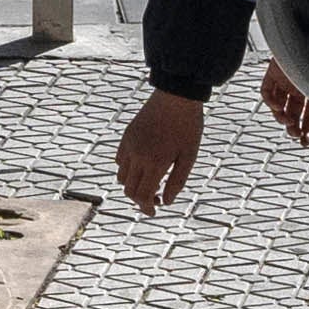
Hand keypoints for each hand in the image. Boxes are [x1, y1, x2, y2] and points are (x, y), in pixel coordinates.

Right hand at [114, 87, 210, 210]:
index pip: (143, 196)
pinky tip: (141, 167)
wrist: (176, 96)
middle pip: (130, 190)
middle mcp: (138, 156)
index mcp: (155, 163)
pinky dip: (126, 170)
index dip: (147, 208)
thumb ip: (177, 181)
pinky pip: (119, 160)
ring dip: (132, 185)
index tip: (154, 212)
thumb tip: (166, 201)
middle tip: (155, 199)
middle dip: (140, 200)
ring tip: (149, 182)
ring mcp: (129, 145)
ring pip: (122, 177)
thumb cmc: (188, 127)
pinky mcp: (126, 136)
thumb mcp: (189, 156)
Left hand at [254, 61, 308, 142]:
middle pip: (294, 113)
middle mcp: (298, 87)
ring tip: (288, 122)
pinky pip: (266, 92)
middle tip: (296, 136)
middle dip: (295, 127)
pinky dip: (270, 102)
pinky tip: (277, 107)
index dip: (308, 128)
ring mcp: (284, 81)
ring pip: (279, 107)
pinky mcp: (272, 73)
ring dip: (281, 118)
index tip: (306, 140)